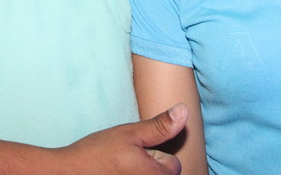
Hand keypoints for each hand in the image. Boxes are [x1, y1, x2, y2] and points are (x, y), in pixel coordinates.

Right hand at [59, 104, 188, 173]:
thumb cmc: (96, 154)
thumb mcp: (130, 134)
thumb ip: (160, 126)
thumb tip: (184, 111)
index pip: (173, 164)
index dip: (154, 154)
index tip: (134, 153)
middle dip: (148, 168)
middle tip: (124, 162)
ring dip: (137, 174)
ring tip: (116, 171)